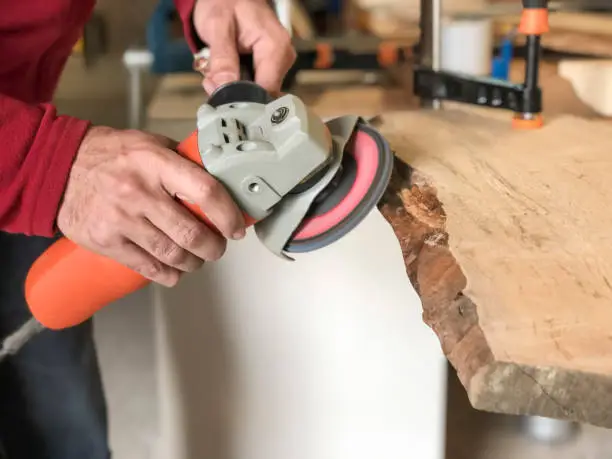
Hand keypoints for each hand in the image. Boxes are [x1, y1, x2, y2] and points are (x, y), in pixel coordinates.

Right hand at [57, 127, 245, 286]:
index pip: (205, 192)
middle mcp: (140, 192)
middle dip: (214, 248)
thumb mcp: (151, 144)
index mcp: (157, 163)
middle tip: (217, 247)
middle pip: (192, 234)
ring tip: (197, 259)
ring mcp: (121, 220)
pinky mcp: (106, 242)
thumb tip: (220, 181)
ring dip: (193, 263)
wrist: (59, 168)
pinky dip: (169, 274)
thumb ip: (183, 162)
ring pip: (173, 255)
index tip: (236, 228)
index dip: (228, 215)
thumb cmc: (112, 155)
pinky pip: (148, 268)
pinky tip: (175, 271)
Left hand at [192, 0, 295, 94]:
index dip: (242, 97)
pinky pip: (253, 83)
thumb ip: (222, 58)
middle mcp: (282, 58)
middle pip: (260, 92)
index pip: (266, 89)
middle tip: (209, 78)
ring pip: (254, 90)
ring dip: (231, 86)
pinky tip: (223, 70)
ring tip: (213, 69)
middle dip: (232, 91)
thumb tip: (224, 87)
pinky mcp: (269, 66)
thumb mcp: (217, 26)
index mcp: (275, 46)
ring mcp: (277, 63)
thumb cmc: (224, 2)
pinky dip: (235, 80)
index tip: (217, 92)